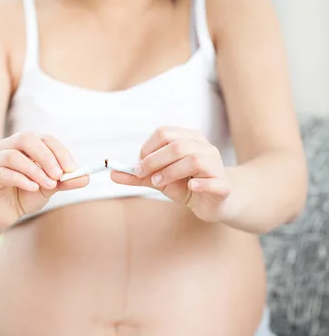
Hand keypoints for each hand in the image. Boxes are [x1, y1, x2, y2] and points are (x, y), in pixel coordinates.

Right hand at [0, 132, 87, 227]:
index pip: (43, 139)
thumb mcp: (50, 187)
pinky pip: (3, 173)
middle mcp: (7, 147)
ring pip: (13, 155)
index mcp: (25, 145)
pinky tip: (33, 188)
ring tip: (48, 185)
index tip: (72, 168)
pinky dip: (22, 180)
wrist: (5, 214)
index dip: (59, 151)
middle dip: (46, 156)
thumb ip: (66, 181)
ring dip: (35, 170)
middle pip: (26, 138)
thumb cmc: (26, 194)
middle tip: (58, 174)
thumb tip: (85, 177)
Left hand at [111, 127, 232, 222]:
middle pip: (177, 145)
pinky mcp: (223, 185)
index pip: (165, 133)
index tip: (139, 165)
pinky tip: (191, 188)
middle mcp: (204, 147)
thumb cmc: (186, 185)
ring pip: (193, 159)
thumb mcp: (160, 179)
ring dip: (171, 171)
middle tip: (143, 174)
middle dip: (155, 160)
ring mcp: (216, 165)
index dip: (148, 148)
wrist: (215, 202)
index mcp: (188, 139)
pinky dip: (201, 184)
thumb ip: (138, 176)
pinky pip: (214, 181)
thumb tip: (112, 174)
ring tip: (159, 183)